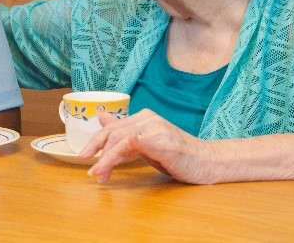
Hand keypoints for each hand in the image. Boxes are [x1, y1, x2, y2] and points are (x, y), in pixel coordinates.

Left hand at [82, 109, 212, 183]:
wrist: (208, 162)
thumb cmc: (178, 156)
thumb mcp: (147, 144)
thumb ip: (125, 132)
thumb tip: (101, 117)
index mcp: (144, 117)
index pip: (113, 127)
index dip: (96, 142)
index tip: (85, 157)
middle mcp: (148, 118)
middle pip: (112, 132)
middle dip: (96, 151)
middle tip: (89, 170)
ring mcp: (154, 127)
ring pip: (118, 139)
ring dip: (103, 159)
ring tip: (97, 175)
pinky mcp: (160, 140)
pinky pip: (129, 145)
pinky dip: (113, 158)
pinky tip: (107, 170)